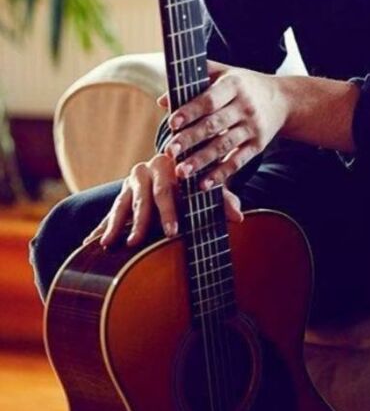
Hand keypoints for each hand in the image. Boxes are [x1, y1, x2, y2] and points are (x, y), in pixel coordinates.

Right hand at [82, 151, 243, 250]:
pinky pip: (107, 213)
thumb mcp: (208, 188)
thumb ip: (222, 200)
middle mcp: (146, 171)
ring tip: (109, 244)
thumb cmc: (195, 182)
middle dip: (141, 222)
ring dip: (115, 225)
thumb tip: (239, 216)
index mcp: (169, 167)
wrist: (175, 166)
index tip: (173, 232)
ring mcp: (129, 184)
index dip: (171, 212)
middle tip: (137, 242)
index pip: (169, 190)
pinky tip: (88, 244)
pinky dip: (99, 228)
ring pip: (121, 205)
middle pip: (143, 199)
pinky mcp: (119, 196)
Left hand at [159, 59, 287, 188]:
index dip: (190, 111)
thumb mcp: (225, 73)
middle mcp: (245, 106)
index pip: (210, 100)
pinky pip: (238, 161)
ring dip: (202, 160)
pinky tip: (204, 184)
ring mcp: (252, 127)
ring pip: (224, 146)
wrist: (283, 100)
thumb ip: (195, 80)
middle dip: (190, 139)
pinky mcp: (258, 145)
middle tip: (169, 151)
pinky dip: (221, 174)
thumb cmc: (245, 85)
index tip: (171, 123)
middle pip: (214, 125)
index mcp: (234, 85)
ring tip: (181, 172)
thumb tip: (163, 100)